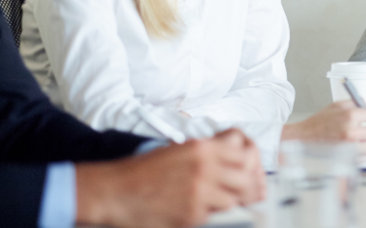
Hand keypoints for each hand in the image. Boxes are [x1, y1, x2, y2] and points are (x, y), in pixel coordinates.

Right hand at [75, 129, 264, 227]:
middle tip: (242, 193)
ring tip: (213, 202)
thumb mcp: (179, 151)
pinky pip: (212, 216)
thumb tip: (240, 163)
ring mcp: (199, 192)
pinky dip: (207, 215)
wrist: (114, 191)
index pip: (245, 154)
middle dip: (247, 187)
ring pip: (234, 200)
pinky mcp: (191, 214)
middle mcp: (204, 167)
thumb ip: (210, 154)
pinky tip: (192, 210)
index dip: (251, 165)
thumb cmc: (144, 171)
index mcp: (202, 148)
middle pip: (247, 179)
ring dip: (228, 203)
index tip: (249, 172)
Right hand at [281, 101, 365, 154]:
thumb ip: (357, 103)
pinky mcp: (349, 160)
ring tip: (362, 138)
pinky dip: (364, 152)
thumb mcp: (337, 105)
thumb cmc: (319, 122)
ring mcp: (351, 148)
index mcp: (351, 115)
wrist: (303, 138)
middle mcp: (352, 132)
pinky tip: (354, 147)